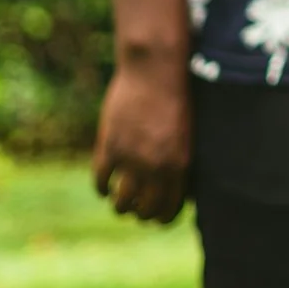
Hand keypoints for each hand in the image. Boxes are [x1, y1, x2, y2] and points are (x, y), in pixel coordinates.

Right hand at [95, 56, 194, 223]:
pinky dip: (101, 188)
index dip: (162, 218)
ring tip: (121, 204)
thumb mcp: (187, 132)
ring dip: (120, 206)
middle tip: (138, 210)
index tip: (157, 217)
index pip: (169, 209)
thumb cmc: (178, 96)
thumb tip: (178, 186)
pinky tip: (104, 187)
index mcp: (180, 165)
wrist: (156, 69)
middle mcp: (155, 167)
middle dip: (141, 214)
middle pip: (144, 210)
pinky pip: (101, 180)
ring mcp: (130, 158)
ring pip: (121, 202)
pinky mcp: (109, 146)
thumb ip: (180, 160)